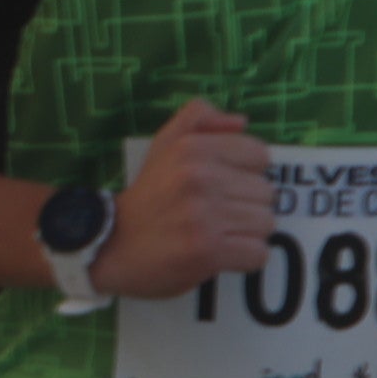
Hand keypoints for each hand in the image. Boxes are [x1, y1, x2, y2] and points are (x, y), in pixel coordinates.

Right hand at [90, 100, 275, 299]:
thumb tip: (242, 122)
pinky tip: (222, 254)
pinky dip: (245, 258)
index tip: (223, 186)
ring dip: (247, 233)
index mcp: (192, 147)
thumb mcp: (163, 144)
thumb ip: (198, 119)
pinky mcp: (207, 251)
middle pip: (266, 193)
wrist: (110, 244)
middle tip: (217, 214)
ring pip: (265, 223)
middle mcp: (200, 177)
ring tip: (219, 234)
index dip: (245, 173)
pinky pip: (258, 253)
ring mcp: (204, 216)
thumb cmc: (146, 196)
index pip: (259, 155)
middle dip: (246, 206)